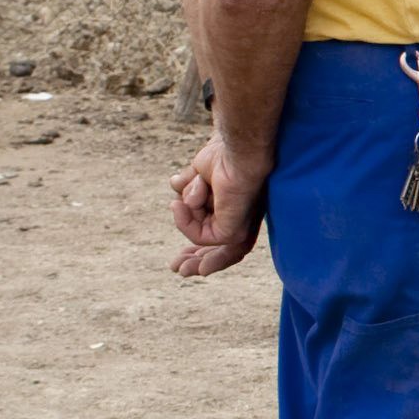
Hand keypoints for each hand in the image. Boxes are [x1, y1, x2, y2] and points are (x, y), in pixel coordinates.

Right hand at [170, 135, 271, 276]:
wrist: (236, 151)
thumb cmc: (223, 155)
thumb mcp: (199, 172)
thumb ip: (189, 183)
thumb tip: (174, 184)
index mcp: (237, 208)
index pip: (221, 234)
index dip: (200, 246)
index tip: (180, 257)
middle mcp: (244, 220)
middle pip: (223, 251)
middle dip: (196, 261)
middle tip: (175, 267)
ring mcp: (242, 225)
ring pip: (216, 249)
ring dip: (194, 259)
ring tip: (176, 265)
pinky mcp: (236, 230)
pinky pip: (205, 237)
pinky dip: (188, 224)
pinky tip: (182, 205)